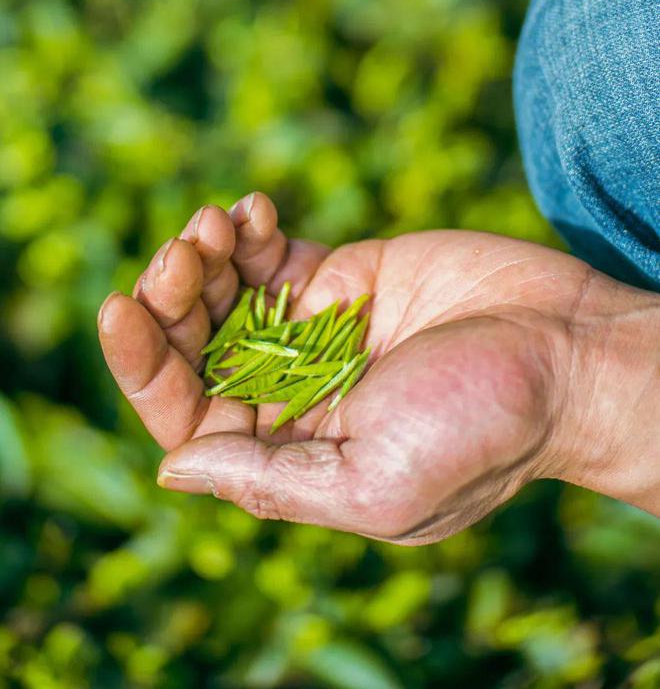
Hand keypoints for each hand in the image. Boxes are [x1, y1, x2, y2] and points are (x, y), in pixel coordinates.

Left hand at [98, 194, 659, 542]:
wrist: (566, 351)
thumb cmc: (481, 428)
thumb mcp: (375, 483)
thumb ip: (270, 481)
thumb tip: (171, 466)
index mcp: (290, 454)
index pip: (185, 413)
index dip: (142, 363)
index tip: (121, 308)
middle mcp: (292, 393)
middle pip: (196, 344)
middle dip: (171, 296)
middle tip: (179, 253)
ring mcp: (314, 330)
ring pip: (225, 292)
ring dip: (201, 254)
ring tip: (211, 223)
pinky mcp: (344, 276)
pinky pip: (274, 252)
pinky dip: (248, 228)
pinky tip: (248, 209)